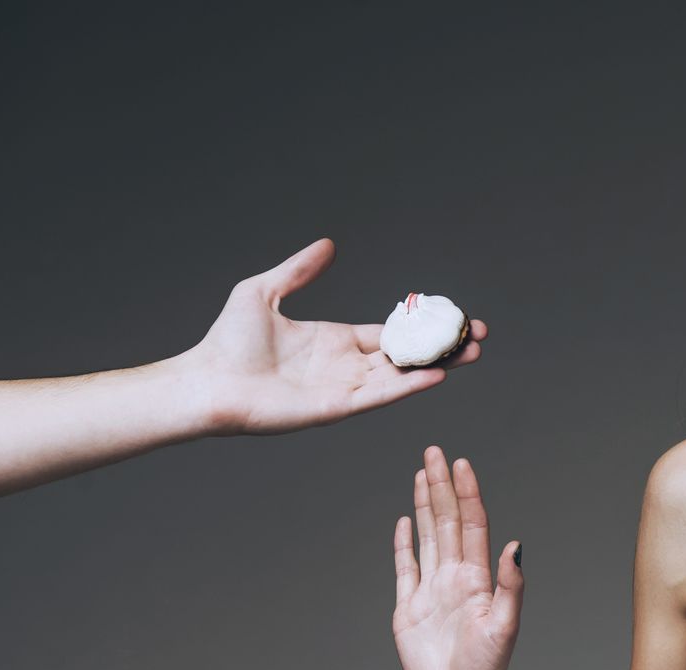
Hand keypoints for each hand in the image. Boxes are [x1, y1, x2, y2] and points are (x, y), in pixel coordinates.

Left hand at [185, 239, 488, 434]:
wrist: (208, 381)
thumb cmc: (226, 342)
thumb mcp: (263, 291)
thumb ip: (299, 270)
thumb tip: (328, 244)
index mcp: (334, 340)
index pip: (389, 333)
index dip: (421, 326)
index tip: (451, 317)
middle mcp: (346, 365)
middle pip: (407, 355)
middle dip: (443, 346)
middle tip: (477, 336)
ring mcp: (344, 388)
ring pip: (402, 375)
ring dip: (439, 365)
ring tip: (472, 353)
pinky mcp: (337, 407)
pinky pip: (381, 395)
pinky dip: (410, 386)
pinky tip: (437, 375)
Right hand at [392, 445, 523, 669]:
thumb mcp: (505, 627)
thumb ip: (510, 586)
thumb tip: (516, 545)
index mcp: (477, 579)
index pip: (471, 525)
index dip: (467, 493)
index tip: (461, 463)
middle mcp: (455, 578)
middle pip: (446, 521)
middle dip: (441, 486)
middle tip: (434, 451)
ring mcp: (431, 591)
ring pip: (427, 537)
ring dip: (425, 505)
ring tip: (422, 474)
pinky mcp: (409, 609)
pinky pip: (404, 568)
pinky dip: (403, 543)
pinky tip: (404, 521)